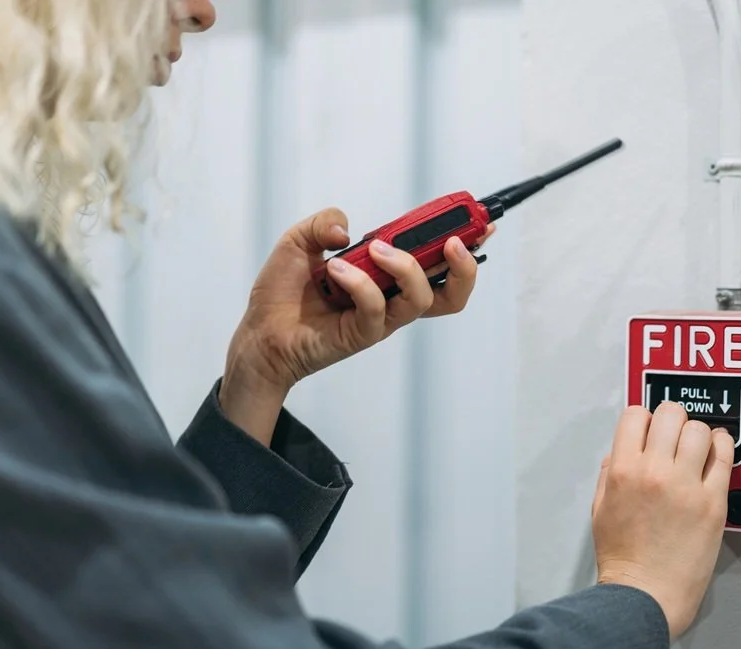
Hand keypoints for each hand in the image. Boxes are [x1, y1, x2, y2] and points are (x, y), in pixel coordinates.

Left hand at [219, 207, 493, 444]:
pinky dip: (360, 283)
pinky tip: (334, 271)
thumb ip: (326, 222)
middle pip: (451, 292)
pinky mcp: (363, 334)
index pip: (437, 261)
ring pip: (423, 298)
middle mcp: (392, 296)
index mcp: (388, 272)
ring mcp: (381, 317)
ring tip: (378, 249)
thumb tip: (348, 231)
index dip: (466, 244)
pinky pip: (377, 309)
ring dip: (407, 267)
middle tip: (453, 243)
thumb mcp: (301, 240)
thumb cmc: (285, 291)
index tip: (481, 222)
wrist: (259, 332)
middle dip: (464, 265)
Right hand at [590, 402, 733, 638]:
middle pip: (670, 414)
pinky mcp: (712, 502)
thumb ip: (608, 475)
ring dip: (696, 433)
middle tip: (673, 433)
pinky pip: (724, 457)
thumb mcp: (599, 509)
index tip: (649, 428)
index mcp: (623, 471)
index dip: (643, 418)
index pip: (635, 415)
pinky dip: (722, 446)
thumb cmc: (624, 559)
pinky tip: (718, 450)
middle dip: (671, 419)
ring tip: (695, 446)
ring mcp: (686, 485)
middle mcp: (654, 471)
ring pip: (699, 430)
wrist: (646, 593)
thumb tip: (619, 454)